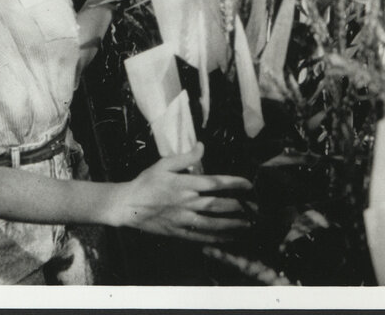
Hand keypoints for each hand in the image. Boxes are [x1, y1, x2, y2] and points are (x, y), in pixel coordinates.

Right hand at [115, 143, 252, 242]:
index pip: (215, 183)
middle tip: (256, 208)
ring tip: (248, 224)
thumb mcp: (163, 164)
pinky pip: (200, 237)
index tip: (249, 185)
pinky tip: (228, 238)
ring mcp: (183, 219)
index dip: (234, 183)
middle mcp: (187, 202)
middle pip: (218, 205)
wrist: (127, 205)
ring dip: (232, 225)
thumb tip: (202, 146)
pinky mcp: (178, 232)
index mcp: (185, 184)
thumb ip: (185, 157)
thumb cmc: (146, 182)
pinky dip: (216, 238)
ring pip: (212, 224)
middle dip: (240, 206)